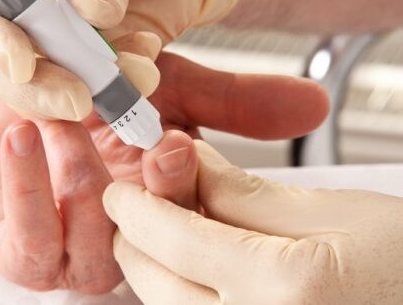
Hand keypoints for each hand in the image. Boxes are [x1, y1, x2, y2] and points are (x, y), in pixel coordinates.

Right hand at [0, 0, 251, 118]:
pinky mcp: (63, 57)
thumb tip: (87, 15)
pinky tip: (143, 59)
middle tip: (79, 100)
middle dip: (34, 86)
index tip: (21, 66)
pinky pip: (73, 88)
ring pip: (28, 84)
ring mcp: (27, 29)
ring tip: (135, 72)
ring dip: (81, 89)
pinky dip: (109, 88)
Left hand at [0, 51, 328, 293]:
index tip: (174, 142)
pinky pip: (34, 243)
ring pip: (100, 247)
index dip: (191, 183)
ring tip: (61, 121)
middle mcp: (129, 234)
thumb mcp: (164, 84)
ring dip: (85, 178)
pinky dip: (29, 186)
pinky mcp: (21, 252)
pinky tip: (24, 137)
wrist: (6, 90)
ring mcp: (75, 249)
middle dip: (154, 193)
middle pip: (158, 241)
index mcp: (167, 199)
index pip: (198, 212)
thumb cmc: (86, 90)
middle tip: (144, 141)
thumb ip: (232, 100)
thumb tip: (313, 103)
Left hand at [104, 141, 402, 303]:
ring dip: (157, 268)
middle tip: (145, 206)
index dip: (135, 205)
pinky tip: (204, 271)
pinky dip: (184, 295)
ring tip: (179, 233)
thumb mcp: (334, 211)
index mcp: (282, 287)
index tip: (122, 191)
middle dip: (137, 239)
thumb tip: (190, 165)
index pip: (170, 236)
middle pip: (153, 281)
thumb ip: (246, 192)